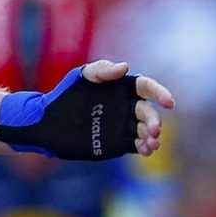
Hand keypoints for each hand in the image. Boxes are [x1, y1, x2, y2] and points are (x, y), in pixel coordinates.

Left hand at [0, 61, 175, 160]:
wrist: (46, 123)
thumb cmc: (64, 95)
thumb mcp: (80, 77)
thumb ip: (102, 69)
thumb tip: (125, 67)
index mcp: (122, 88)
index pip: (147, 88)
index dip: (160, 93)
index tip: (169, 102)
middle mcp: (126, 107)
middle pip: (148, 112)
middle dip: (155, 121)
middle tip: (154, 130)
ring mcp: (122, 126)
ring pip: (145, 131)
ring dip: (153, 137)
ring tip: (152, 143)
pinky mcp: (116, 143)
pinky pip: (136, 145)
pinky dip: (145, 148)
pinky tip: (146, 150)